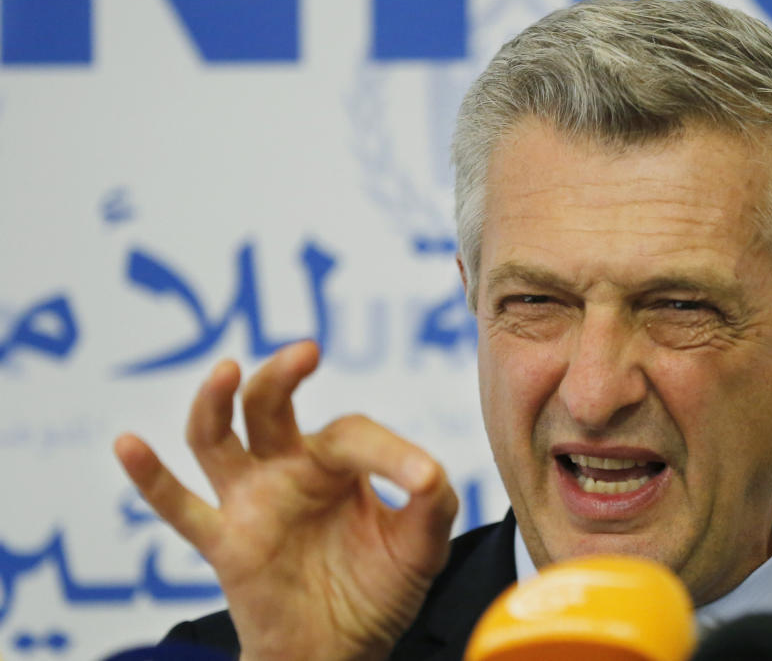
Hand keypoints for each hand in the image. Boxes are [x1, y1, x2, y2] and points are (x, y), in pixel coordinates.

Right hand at [114, 341, 457, 660]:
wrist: (342, 651)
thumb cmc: (379, 589)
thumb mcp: (421, 545)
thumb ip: (432, 504)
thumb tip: (426, 473)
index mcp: (337, 462)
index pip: (352, 433)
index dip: (389, 452)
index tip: (419, 481)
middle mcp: (288, 470)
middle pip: (269, 406)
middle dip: (282, 375)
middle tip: (306, 352)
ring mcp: (251, 502)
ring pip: (217, 441)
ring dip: (215, 405)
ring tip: (226, 370)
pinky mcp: (225, 543)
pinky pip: (179, 508)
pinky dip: (151, 478)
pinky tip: (128, 444)